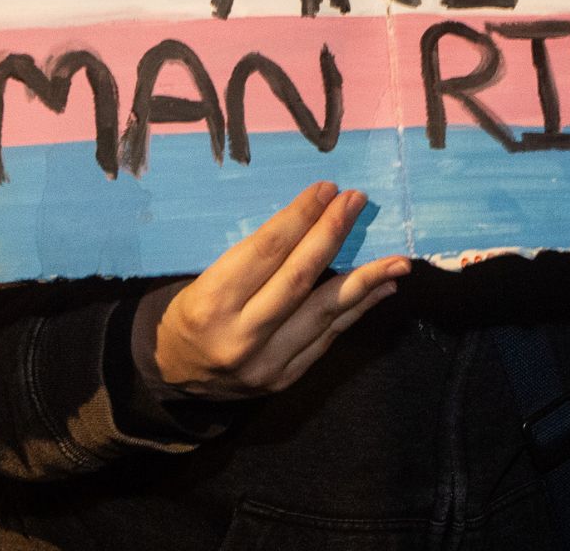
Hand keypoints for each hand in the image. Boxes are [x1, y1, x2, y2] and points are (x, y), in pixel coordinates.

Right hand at [153, 181, 410, 400]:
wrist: (173, 376)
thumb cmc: (189, 312)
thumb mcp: (199, 280)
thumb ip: (250, 259)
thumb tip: (312, 222)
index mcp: (210, 303)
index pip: (265, 252)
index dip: (300, 218)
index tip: (327, 190)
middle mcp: (240, 336)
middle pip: (297, 279)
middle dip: (332, 236)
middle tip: (357, 202)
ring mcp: (266, 363)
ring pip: (323, 313)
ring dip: (365, 281)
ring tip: (397, 260)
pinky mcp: (286, 379)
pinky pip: (328, 338)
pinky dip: (357, 310)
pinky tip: (381, 288)